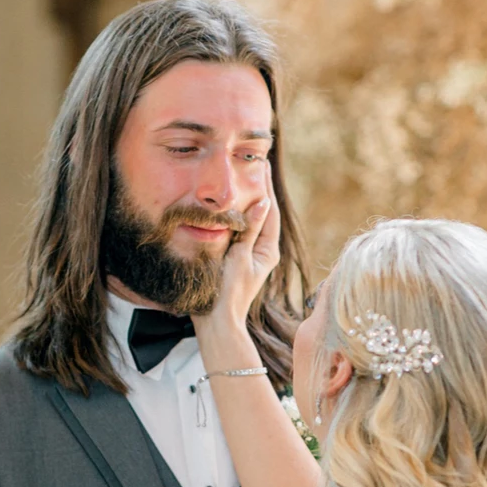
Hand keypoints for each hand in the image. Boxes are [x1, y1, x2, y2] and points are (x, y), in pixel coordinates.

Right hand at [193, 162, 280, 333]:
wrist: (216, 322)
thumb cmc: (228, 292)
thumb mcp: (240, 257)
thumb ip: (249, 229)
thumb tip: (263, 202)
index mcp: (268, 250)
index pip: (269, 211)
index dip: (266, 187)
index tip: (262, 164)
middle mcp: (262, 252)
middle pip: (262, 214)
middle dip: (258, 190)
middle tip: (254, 164)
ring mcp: (249, 256)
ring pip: (249, 222)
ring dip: (246, 201)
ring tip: (242, 177)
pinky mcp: (236, 261)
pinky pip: (238, 233)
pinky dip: (234, 217)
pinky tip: (227, 205)